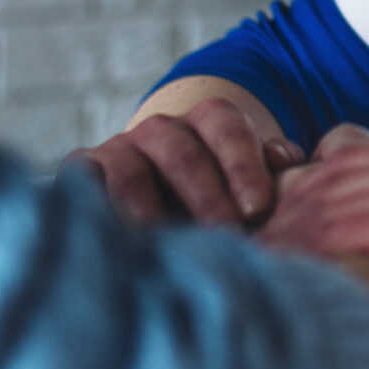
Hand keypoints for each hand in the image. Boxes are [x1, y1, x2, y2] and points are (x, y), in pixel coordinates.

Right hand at [69, 93, 303, 227]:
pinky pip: (83, 184)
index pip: (224, 123)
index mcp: (205, 123)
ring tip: (168, 244)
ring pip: (130, 171)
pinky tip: (118, 242)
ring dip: (150, 209)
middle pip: (181, 150)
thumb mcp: (247, 183)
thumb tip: (286, 160)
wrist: (153, 207)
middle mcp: (160, 130)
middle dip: (205, 193)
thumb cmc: (217, 199)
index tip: (258, 208)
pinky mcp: (82, 174)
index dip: (242, 162)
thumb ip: (273, 170)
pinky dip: (97, 207)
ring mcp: (118, 150)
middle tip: (225, 234)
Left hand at [260, 121, 368, 368]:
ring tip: (247, 265)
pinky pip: (342, 227)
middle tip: (244, 250)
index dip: (307, 194)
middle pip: (332, 174)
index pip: (354, 159)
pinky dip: (304, 248)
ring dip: (281, 232)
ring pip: (329, 198)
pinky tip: (279, 272)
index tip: (276, 231)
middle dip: (282, 212)